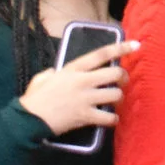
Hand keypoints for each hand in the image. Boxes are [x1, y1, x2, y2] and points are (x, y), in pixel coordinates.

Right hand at [19, 40, 135, 134]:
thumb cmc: (35, 98)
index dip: (121, 48)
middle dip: (124, 77)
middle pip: (115, 74)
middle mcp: (83, 81)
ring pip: (115, 95)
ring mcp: (86, 99)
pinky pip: (108, 117)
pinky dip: (113, 119)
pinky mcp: (86, 116)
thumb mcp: (43, 78)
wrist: (29, 119)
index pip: (101, 54)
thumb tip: (56, 72)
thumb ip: (53, 72)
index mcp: (73, 69)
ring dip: (119, 99)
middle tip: (123, 82)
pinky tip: (111, 120)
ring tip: (114, 102)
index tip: (136, 44)